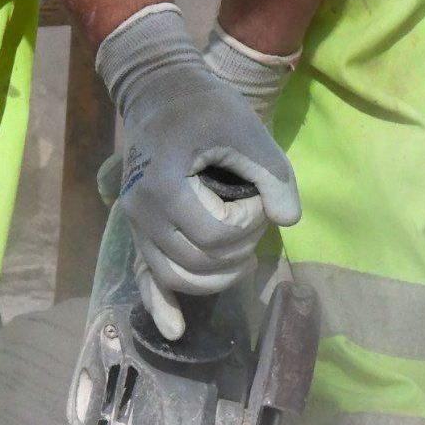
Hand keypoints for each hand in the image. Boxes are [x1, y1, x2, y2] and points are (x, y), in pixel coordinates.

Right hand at [96, 5, 299, 330]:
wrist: (162, 94)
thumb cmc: (207, 108)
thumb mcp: (249, 132)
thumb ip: (274, 177)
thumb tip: (287, 220)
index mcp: (166, 186)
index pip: (215, 235)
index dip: (248, 225)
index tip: (258, 197)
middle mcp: (143, 212)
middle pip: (198, 262)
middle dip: (238, 248)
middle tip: (254, 215)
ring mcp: (137, 225)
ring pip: (177, 277)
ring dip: (216, 275)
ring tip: (242, 251)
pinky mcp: (140, 232)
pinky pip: (146, 278)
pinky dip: (161, 306)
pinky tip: (176, 330)